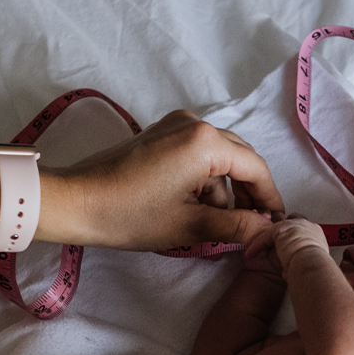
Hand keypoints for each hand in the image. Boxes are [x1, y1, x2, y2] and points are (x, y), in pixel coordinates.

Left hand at [37, 110, 283, 250]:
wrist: (75, 202)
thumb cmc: (129, 215)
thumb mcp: (189, 227)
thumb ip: (236, 226)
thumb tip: (268, 230)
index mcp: (205, 142)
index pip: (255, 168)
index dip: (270, 199)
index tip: (277, 225)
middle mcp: (194, 124)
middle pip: (239, 159)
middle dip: (247, 195)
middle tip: (252, 229)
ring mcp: (174, 126)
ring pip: (217, 159)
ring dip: (223, 192)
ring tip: (216, 227)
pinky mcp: (159, 136)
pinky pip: (196, 156)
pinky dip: (203, 182)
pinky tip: (195, 210)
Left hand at [244, 215, 329, 275]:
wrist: (311, 264)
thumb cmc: (313, 269)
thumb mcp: (310, 263)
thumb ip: (300, 262)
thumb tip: (286, 273)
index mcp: (315, 234)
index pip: (301, 227)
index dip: (290, 234)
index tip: (282, 243)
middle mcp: (305, 226)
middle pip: (287, 220)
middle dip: (276, 229)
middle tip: (265, 240)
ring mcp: (293, 225)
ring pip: (273, 229)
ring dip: (262, 239)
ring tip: (251, 249)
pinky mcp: (281, 229)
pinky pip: (264, 236)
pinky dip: (256, 245)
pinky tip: (250, 254)